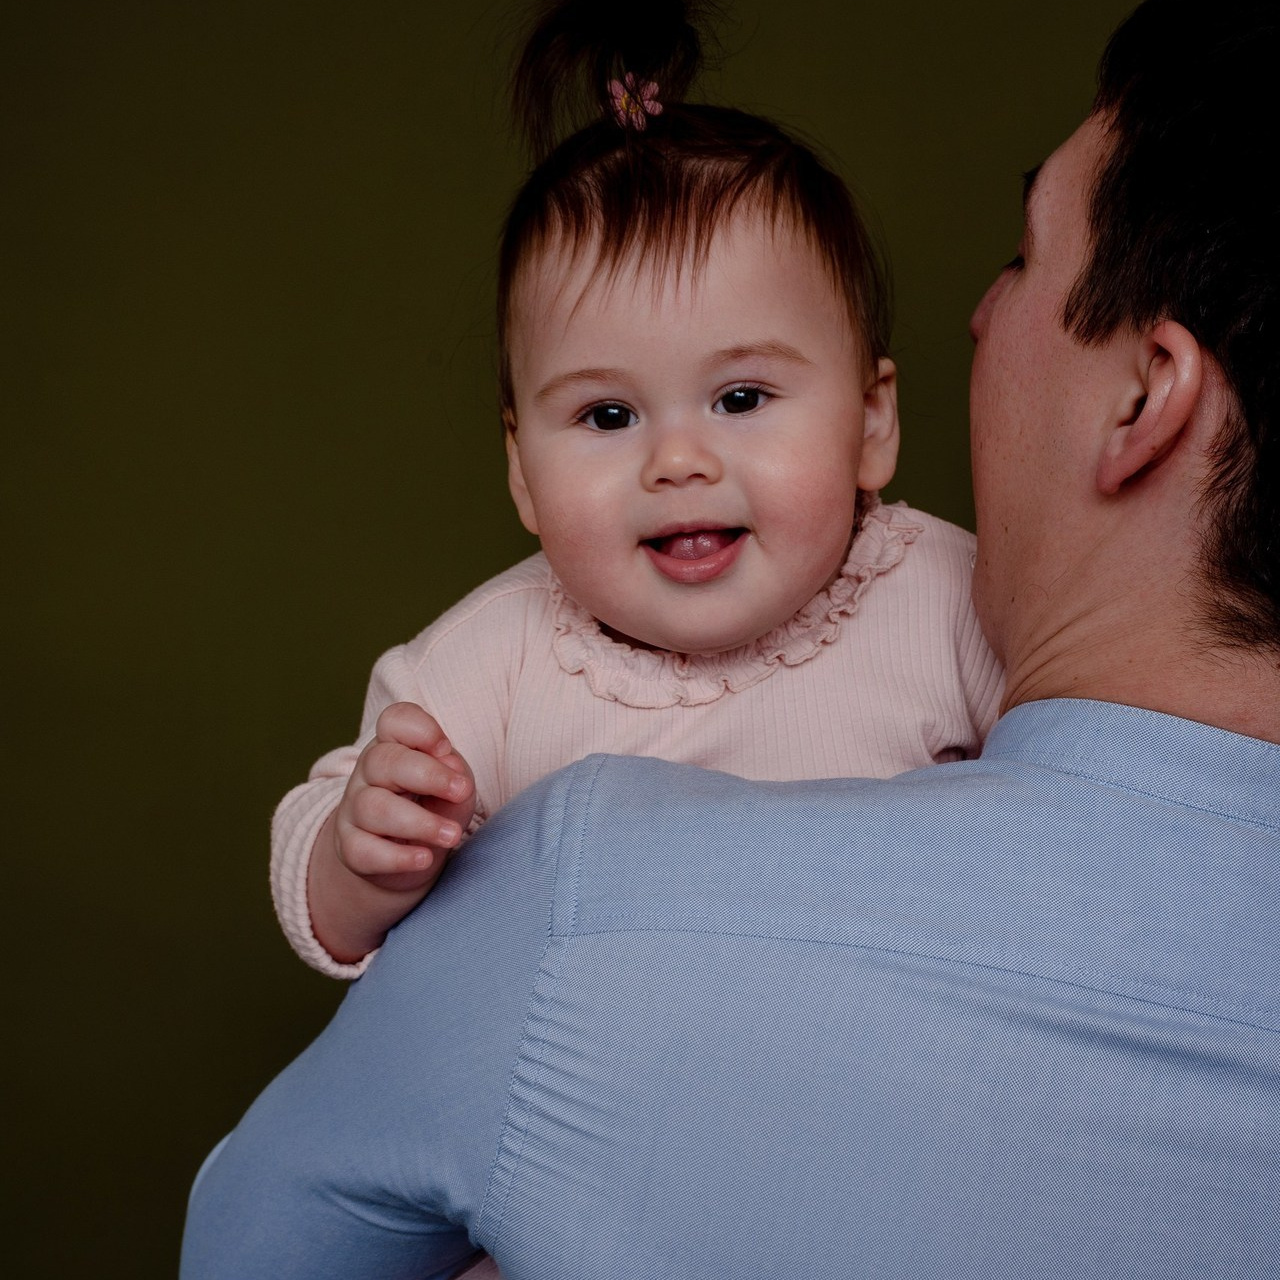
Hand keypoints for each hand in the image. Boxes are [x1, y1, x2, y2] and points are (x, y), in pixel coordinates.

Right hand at [332, 701, 475, 893]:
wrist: (411, 853)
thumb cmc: (435, 804)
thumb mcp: (453, 783)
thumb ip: (454, 772)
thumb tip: (451, 770)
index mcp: (394, 745)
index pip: (394, 720)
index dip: (420, 729)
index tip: (445, 748)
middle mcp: (368, 772)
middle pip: (382, 761)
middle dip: (427, 775)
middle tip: (462, 792)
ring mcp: (355, 810)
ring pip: (374, 808)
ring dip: (420, 822)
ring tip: (452, 835)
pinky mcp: (350, 848)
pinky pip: (365, 850)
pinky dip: (397, 857)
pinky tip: (424, 858)